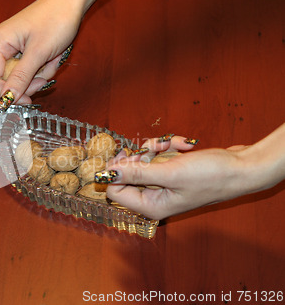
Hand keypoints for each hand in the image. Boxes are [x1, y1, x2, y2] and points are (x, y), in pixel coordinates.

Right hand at [0, 0, 82, 106]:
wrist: (72, 2)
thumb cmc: (55, 19)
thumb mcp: (39, 52)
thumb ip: (21, 77)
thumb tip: (7, 99)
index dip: (7, 94)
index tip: (27, 100)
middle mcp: (1, 45)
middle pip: (7, 80)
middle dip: (29, 82)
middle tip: (45, 77)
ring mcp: (13, 48)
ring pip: (21, 77)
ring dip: (39, 75)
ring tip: (52, 59)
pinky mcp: (25, 50)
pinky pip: (30, 70)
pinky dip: (43, 68)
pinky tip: (52, 56)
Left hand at [103, 135, 261, 219]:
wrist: (243, 167)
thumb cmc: (211, 175)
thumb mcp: (170, 173)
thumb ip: (136, 173)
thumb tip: (107, 174)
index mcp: (151, 206)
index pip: (114, 190)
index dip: (117, 170)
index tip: (126, 153)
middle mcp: (155, 198)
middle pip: (128, 172)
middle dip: (142, 154)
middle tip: (155, 148)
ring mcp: (164, 184)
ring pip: (145, 160)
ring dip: (158, 147)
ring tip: (175, 145)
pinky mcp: (173, 172)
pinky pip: (160, 155)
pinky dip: (170, 146)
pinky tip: (185, 145)